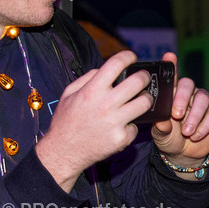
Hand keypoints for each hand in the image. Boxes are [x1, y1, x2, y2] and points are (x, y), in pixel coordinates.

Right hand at [36, 51, 152, 190]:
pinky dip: (131, 125)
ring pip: (145, 103)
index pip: (116, 64)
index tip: (131, 57)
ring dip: (145, 99)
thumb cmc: (65, 122)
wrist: (63, 151)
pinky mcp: (121, 138)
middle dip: (143, 76)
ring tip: (139, 100)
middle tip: (142, 78)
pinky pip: (136, 126)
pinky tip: (122, 125)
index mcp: (91, 90)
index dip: (128, 56)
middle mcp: (105, 104)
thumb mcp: (68, 94)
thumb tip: (103, 69)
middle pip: (138, 81)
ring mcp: (115, 122)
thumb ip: (86, 79)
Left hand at [151, 52, 208, 168]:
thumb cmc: (168, 138)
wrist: (184, 153)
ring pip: (202, 98)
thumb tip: (162, 121)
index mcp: (170, 94)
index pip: (170, 77)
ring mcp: (203, 99)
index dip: (171, 65)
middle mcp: (187, 92)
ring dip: (194, 116)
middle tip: (176, 115)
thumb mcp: (160, 134)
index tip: (169, 56)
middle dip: (181, 99)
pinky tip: (196, 135)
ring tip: (186, 132)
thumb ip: (160, 126)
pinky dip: (205, 124)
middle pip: (188, 84)